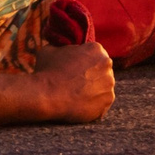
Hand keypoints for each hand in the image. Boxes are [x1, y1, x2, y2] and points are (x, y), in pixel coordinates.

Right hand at [0, 40, 116, 124]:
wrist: (45, 95)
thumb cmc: (46, 72)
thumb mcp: (50, 50)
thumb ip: (62, 48)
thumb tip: (61, 48)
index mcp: (96, 48)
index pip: (94, 56)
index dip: (84, 64)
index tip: (75, 72)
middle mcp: (107, 63)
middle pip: (102, 71)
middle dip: (92, 77)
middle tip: (77, 85)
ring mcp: (109, 82)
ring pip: (103, 87)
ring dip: (94, 92)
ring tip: (77, 97)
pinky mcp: (108, 100)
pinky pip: (103, 103)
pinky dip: (94, 106)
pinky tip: (81, 106)